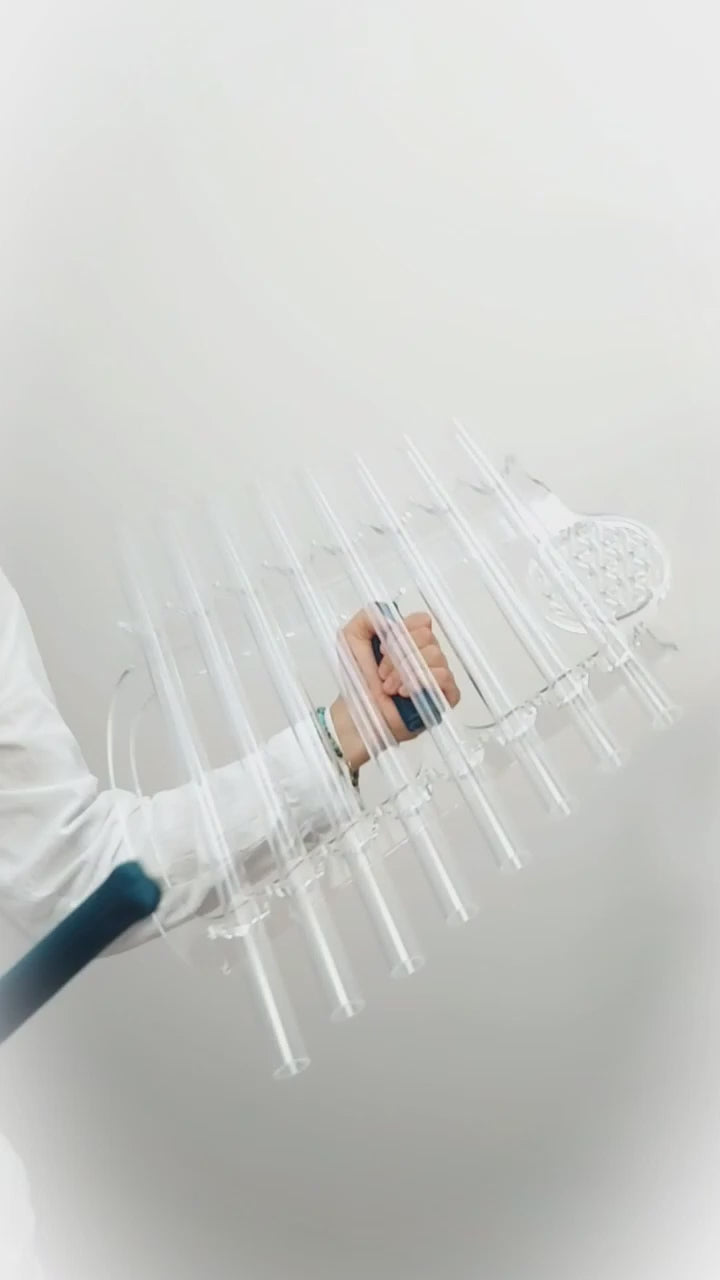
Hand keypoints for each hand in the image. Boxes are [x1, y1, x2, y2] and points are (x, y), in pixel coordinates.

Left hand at [329, 609, 459, 772]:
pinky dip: (422, 681)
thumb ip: (367, 618)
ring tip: (389, 688)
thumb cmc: (355, 683)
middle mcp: (426, 656)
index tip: (382, 648)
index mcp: (409, 641)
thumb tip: (390, 615)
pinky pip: (445, 677)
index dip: (403, 632)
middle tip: (382, 674)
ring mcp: (437, 677)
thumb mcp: (350, 640)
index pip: (422, 621)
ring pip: (436, 656)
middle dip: (399, 655)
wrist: (355, 718)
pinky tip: (405, 693)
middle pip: (429, 637)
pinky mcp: (443, 697)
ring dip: (406, 672)